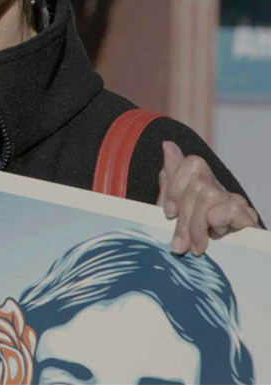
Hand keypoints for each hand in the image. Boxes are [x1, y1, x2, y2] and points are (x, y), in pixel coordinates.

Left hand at [157, 141, 258, 255]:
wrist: (214, 270)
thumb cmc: (190, 240)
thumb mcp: (171, 212)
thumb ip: (169, 180)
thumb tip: (167, 144)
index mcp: (201, 184)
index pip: (193, 163)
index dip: (176, 186)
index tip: (168, 213)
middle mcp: (220, 189)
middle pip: (197, 184)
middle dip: (183, 217)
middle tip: (180, 244)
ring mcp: (235, 202)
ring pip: (209, 194)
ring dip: (197, 225)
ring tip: (197, 247)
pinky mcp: (248, 218)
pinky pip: (230, 209)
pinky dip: (217, 225)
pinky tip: (218, 237)